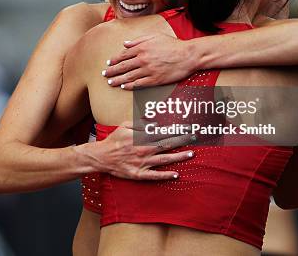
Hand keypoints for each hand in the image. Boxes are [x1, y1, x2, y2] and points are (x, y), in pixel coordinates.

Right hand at [80, 121, 194, 179]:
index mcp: (141, 137)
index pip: (163, 132)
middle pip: (167, 144)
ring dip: (179, 157)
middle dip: (182, 140)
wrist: (101, 157)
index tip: (188, 127)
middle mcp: (144, 149)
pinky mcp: (139, 174)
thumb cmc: (113, 140)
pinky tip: (176, 174)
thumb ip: (140, 123)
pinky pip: (155, 176)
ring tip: (191, 154)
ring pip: (165, 160)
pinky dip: (166, 175)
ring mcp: (142, 163)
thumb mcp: (124, 126)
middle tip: (195, 137)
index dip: (176, 129)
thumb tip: (154, 122)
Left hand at [103, 33, 197, 89]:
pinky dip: (130, 85)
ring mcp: (148, 70)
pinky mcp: (155, 79)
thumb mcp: (155, 36)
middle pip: (123, 66)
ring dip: (118, 80)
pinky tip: (124, 87)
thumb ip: (138, 40)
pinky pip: (139, 84)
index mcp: (141, 48)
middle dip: (112, 71)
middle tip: (104, 74)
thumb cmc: (172, 44)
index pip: (123, 55)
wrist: (188, 55)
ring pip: (128, 76)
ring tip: (111, 82)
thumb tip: (125, 43)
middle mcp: (142, 59)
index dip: (114, 60)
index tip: (108, 63)